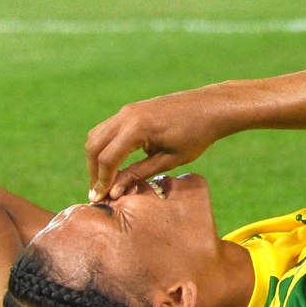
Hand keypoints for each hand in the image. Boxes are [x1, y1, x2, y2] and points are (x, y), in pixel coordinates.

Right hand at [85, 88, 228, 200]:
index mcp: (136, 128)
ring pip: (97, 135)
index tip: (100, 200)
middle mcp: (126, 115)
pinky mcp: (132, 109)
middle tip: (99, 193)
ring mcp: (128, 109)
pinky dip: (105, 146)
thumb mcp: (168, 161)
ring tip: (105, 180)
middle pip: (94, 145)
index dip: (101, 182)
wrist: (212, 107)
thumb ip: (138, 175)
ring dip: (96, 158)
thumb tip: (113, 192)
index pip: (106, 159)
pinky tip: (115, 164)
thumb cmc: (196, 135)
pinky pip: (108, 128)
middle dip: (93, 171)